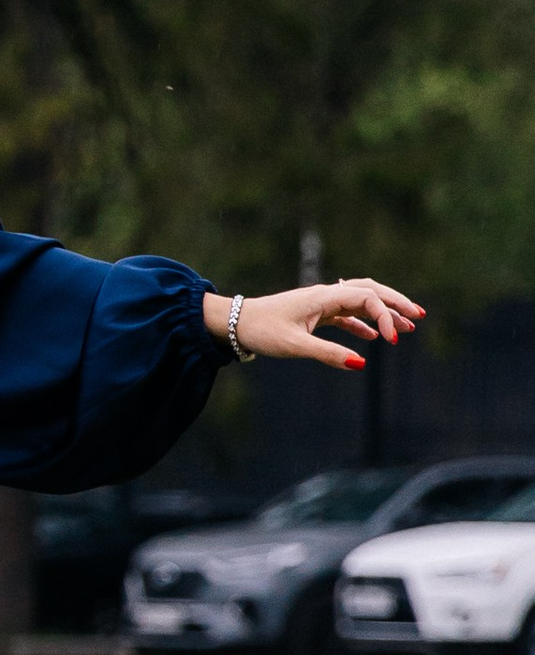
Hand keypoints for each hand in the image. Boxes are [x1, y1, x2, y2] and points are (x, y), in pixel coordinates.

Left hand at [213, 277, 424, 371]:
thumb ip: (328, 354)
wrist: (235, 323)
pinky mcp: (315, 314)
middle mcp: (326, 295)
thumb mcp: (295, 345)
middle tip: (419, 316)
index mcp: (324, 297)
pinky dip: (363, 323)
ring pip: (360, 301)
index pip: (366, 298)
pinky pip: (346, 315)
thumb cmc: (262, 330)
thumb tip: (361, 364)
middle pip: (369, 291)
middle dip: (396, 302)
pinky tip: (374, 338)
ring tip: (407, 327)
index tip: (392, 341)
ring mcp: (321, 303)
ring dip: (383, 312)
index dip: (385, 316)